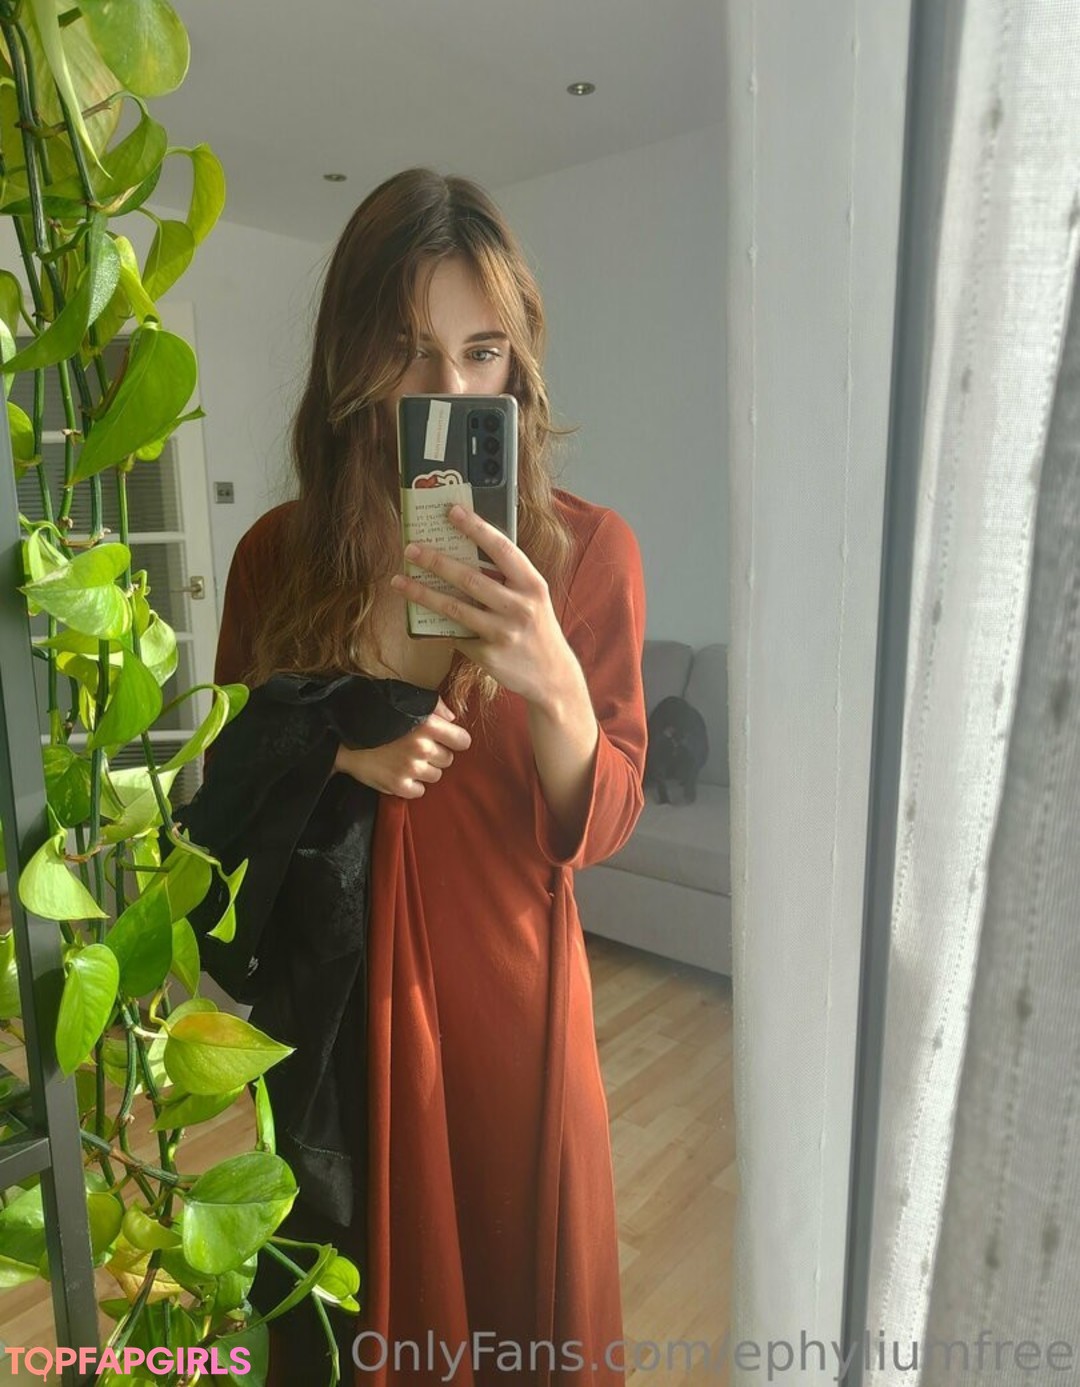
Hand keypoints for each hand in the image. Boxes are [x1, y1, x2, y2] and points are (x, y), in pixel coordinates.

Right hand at [332, 696, 470, 797]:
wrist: (341, 737)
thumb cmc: (375, 715)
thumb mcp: (404, 699)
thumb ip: (434, 705)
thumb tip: (453, 719)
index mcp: (428, 725)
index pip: (463, 741)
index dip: (455, 740)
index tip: (445, 740)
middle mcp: (423, 748)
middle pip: (448, 759)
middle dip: (436, 754)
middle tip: (417, 748)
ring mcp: (411, 769)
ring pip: (435, 776)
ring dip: (424, 770)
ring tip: (406, 760)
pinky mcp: (398, 786)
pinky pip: (419, 791)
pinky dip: (412, 785)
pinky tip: (399, 772)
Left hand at [390, 503, 584, 712]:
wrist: (552, 676)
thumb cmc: (537, 629)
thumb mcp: (533, 599)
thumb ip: (508, 579)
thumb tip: (466, 555)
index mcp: (532, 585)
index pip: (502, 549)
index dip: (476, 528)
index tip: (452, 512)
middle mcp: (519, 607)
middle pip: (469, 578)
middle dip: (435, 561)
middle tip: (410, 549)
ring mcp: (503, 632)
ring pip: (454, 608)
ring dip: (422, 593)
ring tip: (399, 581)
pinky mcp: (488, 654)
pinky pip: (456, 634)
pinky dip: (439, 625)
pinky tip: (421, 616)